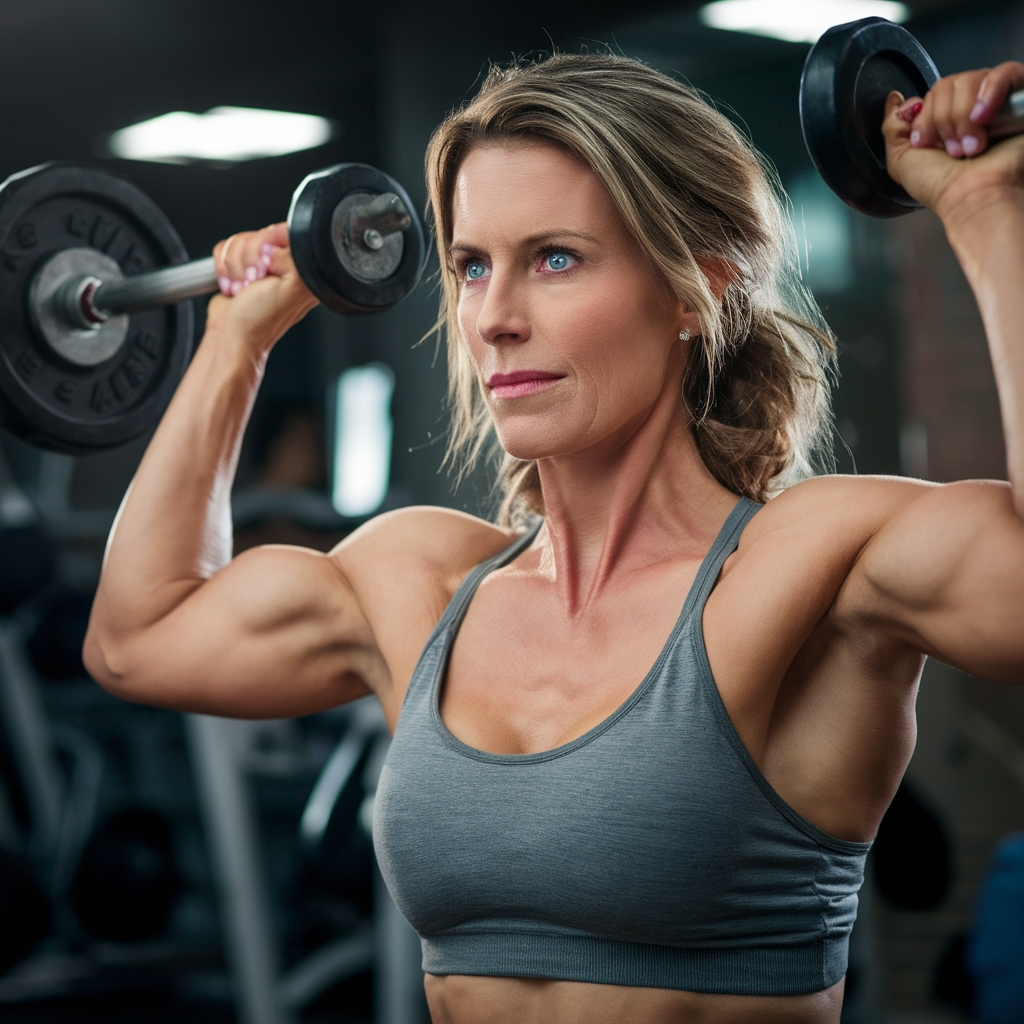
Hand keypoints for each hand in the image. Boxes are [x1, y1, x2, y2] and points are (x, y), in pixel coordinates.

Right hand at [206, 223, 318, 356]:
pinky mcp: (240, 266)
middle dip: (249, 259)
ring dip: (235, 266)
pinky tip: (234, 286)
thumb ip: (295, 261)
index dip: (270, 243)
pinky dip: (224, 267)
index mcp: (303, 270)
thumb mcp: (289, 290)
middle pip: (260, 234)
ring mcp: (261, 265)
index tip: (265, 263)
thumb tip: (283, 242)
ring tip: (243, 288)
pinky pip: (225, 248)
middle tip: (253, 281)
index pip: (288, 232)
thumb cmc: (259, 321)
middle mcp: (283, 265)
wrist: (231, 336)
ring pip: (240, 240)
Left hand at [883, 63, 1023, 227]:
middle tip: (952, 150)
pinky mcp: (1019, 98)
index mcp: (945, 124)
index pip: (930, 95)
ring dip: (962, 117)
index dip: (924, 117)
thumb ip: (893, 127)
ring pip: (969, 80)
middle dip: (942, 120)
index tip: (925, 144)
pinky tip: (983, 118)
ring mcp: (995, 104)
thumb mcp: (902, 160)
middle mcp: (970, 112)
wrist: (974, 196)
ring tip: (970, 146)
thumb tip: (895, 100)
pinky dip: (989, 93)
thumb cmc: (942, 187)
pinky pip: (1004, 73)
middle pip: (947, 85)